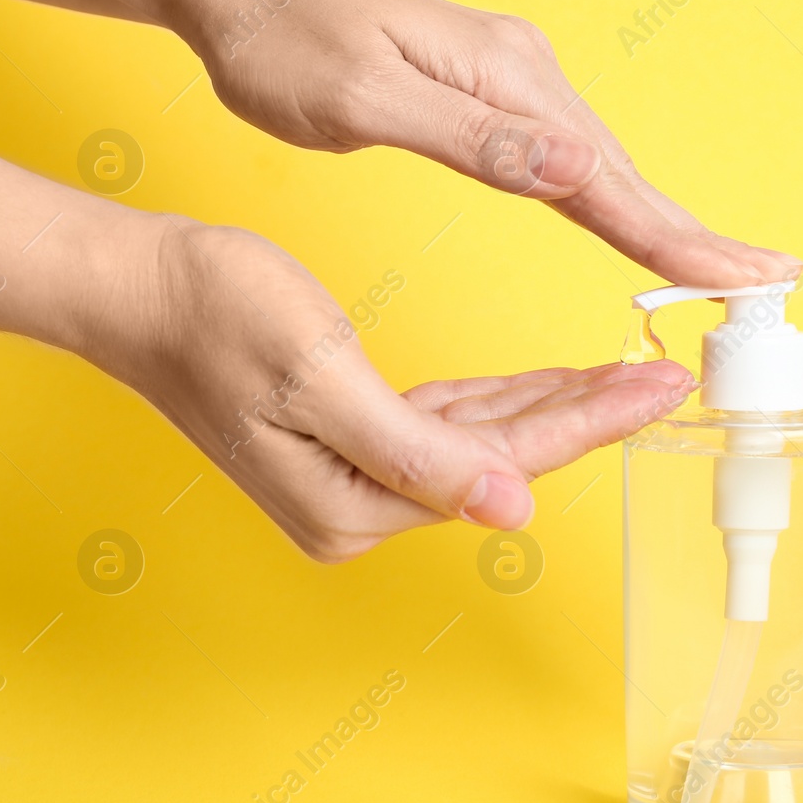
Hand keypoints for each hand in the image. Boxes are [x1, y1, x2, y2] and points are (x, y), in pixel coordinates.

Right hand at [96, 216, 694, 561]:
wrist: (143, 293)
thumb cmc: (218, 317)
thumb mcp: (321, 377)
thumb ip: (417, 452)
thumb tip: (508, 509)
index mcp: (351, 504)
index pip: (499, 464)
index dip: (586, 425)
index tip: (655, 390)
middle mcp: (353, 509)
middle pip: (497, 459)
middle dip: (581, 417)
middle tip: (659, 378)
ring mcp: (347, 481)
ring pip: (477, 442)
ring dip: (545, 406)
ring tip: (618, 375)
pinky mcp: (343, 446)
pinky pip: (441, 427)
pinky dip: (493, 402)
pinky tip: (537, 384)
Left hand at [183, 0, 802, 289]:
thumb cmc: (288, 47)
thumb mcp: (366, 102)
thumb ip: (473, 139)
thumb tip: (582, 167)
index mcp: (501, 79)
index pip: (605, 178)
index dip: (677, 236)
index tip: (748, 275)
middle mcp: (521, 72)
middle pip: (620, 171)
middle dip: (692, 232)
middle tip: (767, 281)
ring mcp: (506, 78)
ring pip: (597, 164)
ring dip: (657, 218)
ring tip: (717, 264)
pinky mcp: (484, 89)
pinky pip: (563, 155)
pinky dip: (605, 196)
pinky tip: (623, 217)